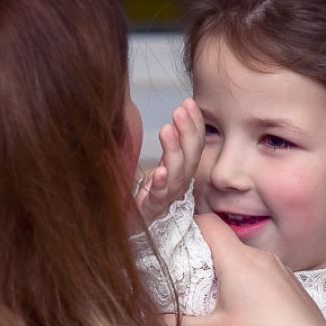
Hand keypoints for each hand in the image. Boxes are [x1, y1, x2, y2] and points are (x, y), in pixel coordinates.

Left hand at [136, 98, 203, 222]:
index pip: (194, 144)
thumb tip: (178, 111)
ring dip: (174, 150)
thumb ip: (170, 141)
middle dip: (187, 132)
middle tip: (179, 110)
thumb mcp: (162, 162)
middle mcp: (179, 182)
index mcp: (182, 169)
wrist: (131, 223)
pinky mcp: (151, 209)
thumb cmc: (147, 190)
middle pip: (190, 157)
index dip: (195, 124)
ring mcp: (167, 197)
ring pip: (177, 174)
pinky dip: (161, 183)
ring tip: (167, 130)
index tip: (189, 102)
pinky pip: (159, 196)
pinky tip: (159, 171)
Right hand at [163, 214, 325, 325]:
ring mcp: (279, 269)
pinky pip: (260, 271)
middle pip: (223, 240)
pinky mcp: (291, 284)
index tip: (170, 242)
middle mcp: (260, 256)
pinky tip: (243, 308)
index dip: (185, 226)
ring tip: (211, 295)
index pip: (206, 222)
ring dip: (224, 268)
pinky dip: (244, 280)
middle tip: (183, 274)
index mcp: (238, 259)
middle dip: (200, 253)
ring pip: (242, 257)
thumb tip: (143, 322)